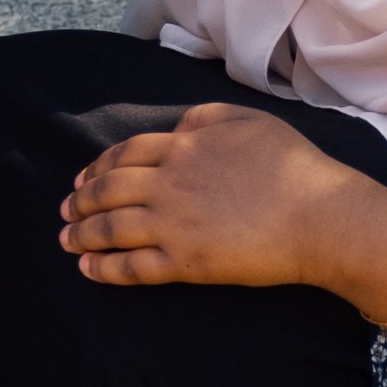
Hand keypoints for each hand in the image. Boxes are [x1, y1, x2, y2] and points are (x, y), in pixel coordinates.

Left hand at [59, 103, 386, 336]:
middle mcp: (170, 182)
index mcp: (184, 145)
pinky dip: (104, 268)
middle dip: (80, 200)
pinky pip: (132, 267)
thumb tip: (178, 127)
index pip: (125, 153)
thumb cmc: (294, 168)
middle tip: (65, 209)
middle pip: (108, 190)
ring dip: (81, 234)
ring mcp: (174, 224)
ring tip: (66, 240)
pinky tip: (88, 269)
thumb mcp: (250, 121)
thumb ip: (206, 117)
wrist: (320, 217)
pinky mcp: (185, 263)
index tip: (84, 176)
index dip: (98, 166)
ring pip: (111, 228)